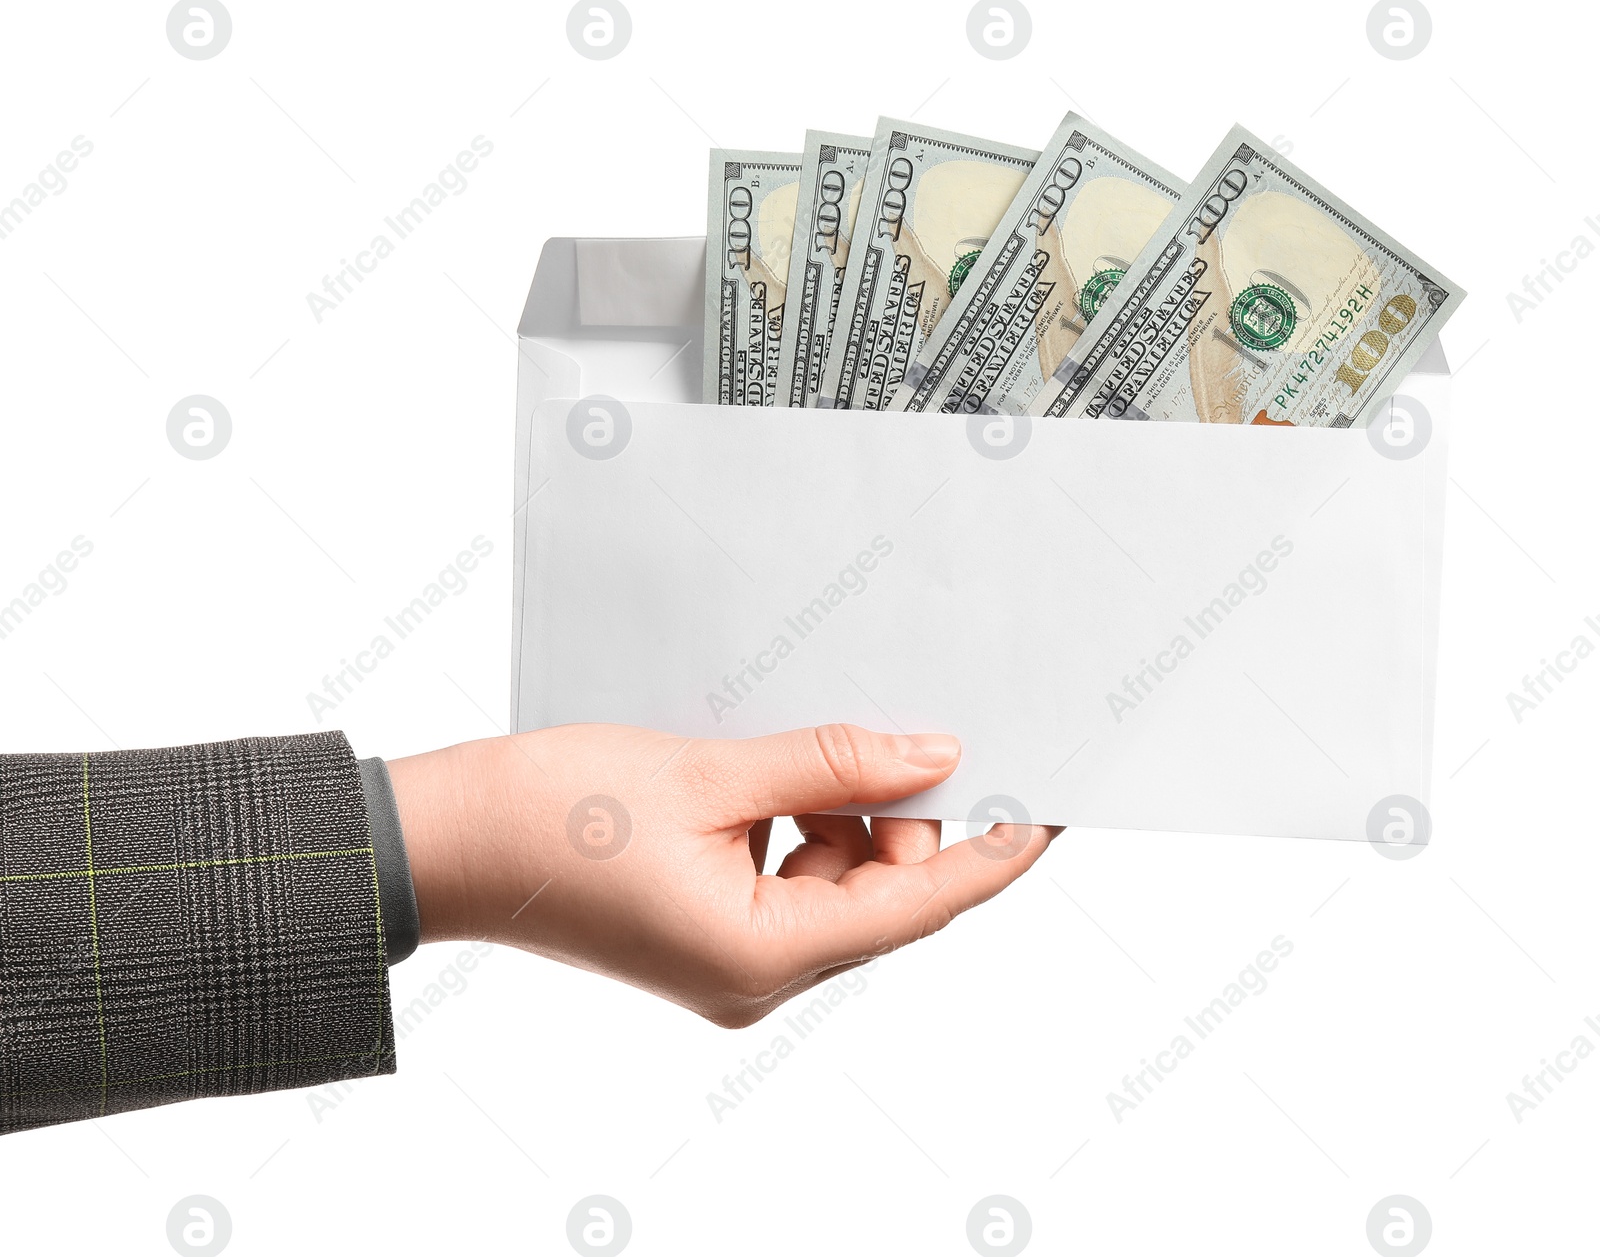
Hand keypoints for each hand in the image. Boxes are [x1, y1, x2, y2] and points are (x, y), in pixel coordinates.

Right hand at [388, 723, 1057, 1027]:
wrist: (447, 839)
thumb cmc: (551, 811)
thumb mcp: (707, 774)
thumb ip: (828, 765)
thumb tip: (928, 755)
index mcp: (762, 955)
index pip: (916, 905)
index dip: (990, 854)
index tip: (1046, 809)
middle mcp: (756, 978)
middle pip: (880, 898)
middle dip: (896, 819)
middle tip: (891, 738)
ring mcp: (730, 963)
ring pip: (838, 887)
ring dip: (841, 818)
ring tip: (797, 755)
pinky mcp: (708, 936)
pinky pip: (791, 883)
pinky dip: (800, 828)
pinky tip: (770, 778)